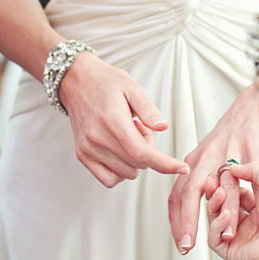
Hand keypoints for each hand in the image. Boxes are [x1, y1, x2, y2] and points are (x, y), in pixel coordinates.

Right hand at [59, 52, 188, 187]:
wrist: (76, 80)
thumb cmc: (106, 82)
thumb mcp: (132, 87)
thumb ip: (148, 110)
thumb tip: (163, 127)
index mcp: (112, 119)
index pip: (141, 153)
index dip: (164, 164)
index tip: (182, 168)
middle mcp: (97, 137)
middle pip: (137, 165)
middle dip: (149, 152)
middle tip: (140, 127)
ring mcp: (87, 148)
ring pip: (125, 174)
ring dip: (134, 160)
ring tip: (127, 134)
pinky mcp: (82, 154)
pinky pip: (108, 179)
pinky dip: (121, 171)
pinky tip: (120, 151)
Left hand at [168, 84, 258, 253]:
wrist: (253, 106)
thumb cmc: (231, 134)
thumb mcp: (207, 154)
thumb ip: (200, 179)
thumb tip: (193, 210)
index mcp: (194, 161)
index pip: (177, 194)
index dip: (176, 221)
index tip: (181, 245)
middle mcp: (206, 157)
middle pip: (190, 192)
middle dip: (187, 222)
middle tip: (188, 247)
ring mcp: (229, 153)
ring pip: (224, 188)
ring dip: (225, 215)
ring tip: (226, 239)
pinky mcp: (251, 149)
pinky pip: (253, 179)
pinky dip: (257, 201)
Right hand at [207, 162, 258, 259]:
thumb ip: (254, 170)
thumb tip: (233, 167)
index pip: (235, 193)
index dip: (226, 183)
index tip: (219, 173)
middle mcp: (249, 223)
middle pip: (223, 206)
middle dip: (215, 193)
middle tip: (211, 182)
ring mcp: (240, 238)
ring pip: (215, 220)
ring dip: (215, 205)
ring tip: (221, 194)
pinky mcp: (232, 253)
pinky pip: (214, 239)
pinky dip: (216, 225)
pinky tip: (227, 215)